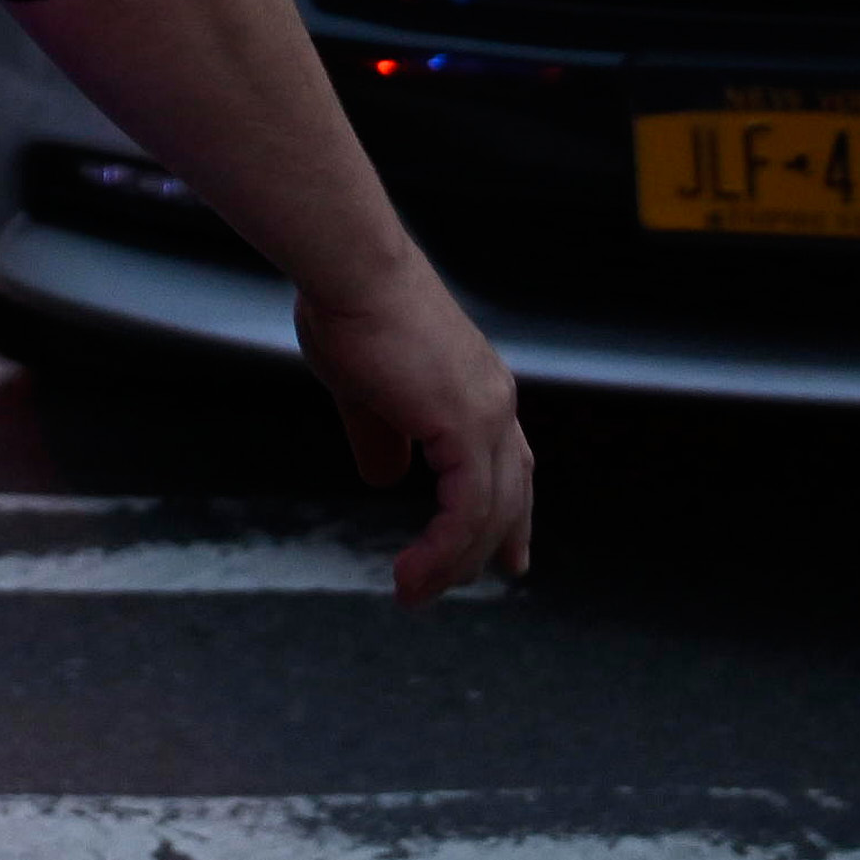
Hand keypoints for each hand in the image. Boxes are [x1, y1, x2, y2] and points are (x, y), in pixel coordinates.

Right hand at [297, 263, 534, 601]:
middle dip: (498, 544)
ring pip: (488, 512)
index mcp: (477, 386)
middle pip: (511, 492)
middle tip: (488, 582)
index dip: (509, 511)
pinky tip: (413, 571)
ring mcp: (487, 413)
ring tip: (414, 592)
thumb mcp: (364, 387)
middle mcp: (495, 401)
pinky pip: (465, 510)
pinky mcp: (465, 426)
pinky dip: (442, 548)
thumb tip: (384, 480)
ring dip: (453, 561)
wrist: (349, 267)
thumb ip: (381, 435)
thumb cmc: (347, 308)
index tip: (510, 554)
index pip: (509, 462)